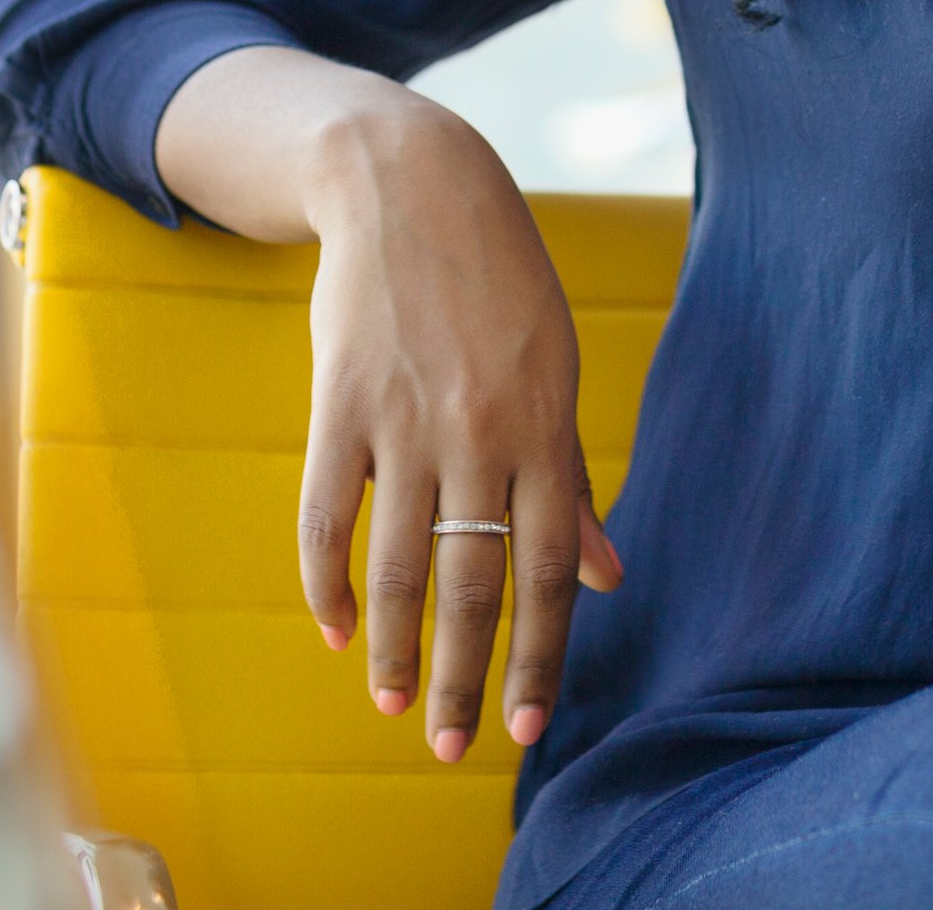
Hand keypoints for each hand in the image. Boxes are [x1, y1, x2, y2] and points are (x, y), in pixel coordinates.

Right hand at [297, 96, 624, 758]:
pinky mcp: (339, 404)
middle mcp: (479, 436)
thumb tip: (607, 579)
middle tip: (448, 748)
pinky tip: (334, 627)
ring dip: (392, 648)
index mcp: (544, 431)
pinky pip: (326, 514)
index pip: (547, 574)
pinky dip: (326, 579)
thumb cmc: (500, 287)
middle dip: (459, 680)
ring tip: (388, 703)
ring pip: (396, 564)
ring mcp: (404, 422)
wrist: (411, 186)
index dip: (538, 657)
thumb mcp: (556, 370)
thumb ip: (569, 482)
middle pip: (469, 585)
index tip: (527, 727)